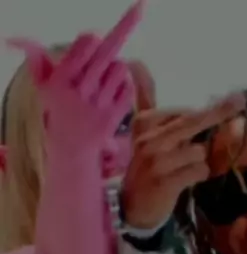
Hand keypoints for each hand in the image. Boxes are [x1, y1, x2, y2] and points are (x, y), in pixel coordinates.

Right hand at [6, 0, 142, 154]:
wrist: (71, 149)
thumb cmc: (58, 109)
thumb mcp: (44, 85)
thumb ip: (36, 59)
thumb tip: (13, 40)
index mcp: (61, 79)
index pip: (87, 42)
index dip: (91, 40)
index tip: (92, 41)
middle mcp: (79, 91)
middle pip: (106, 51)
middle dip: (116, 38)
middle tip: (135, 13)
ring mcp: (98, 105)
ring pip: (120, 68)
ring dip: (116, 68)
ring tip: (104, 81)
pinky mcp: (113, 117)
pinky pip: (128, 88)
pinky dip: (124, 86)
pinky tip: (112, 93)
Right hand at [122, 84, 245, 228]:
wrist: (132, 206)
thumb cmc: (145, 164)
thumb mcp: (142, 130)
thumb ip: (144, 97)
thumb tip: (135, 62)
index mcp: (144, 122)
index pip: (184, 112)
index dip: (204, 115)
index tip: (228, 104)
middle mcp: (149, 139)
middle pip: (193, 121)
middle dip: (219, 111)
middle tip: (240, 99)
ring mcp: (157, 161)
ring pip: (199, 151)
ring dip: (200, 161)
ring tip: (183, 170)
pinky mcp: (166, 182)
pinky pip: (199, 170)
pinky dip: (199, 175)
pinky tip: (186, 180)